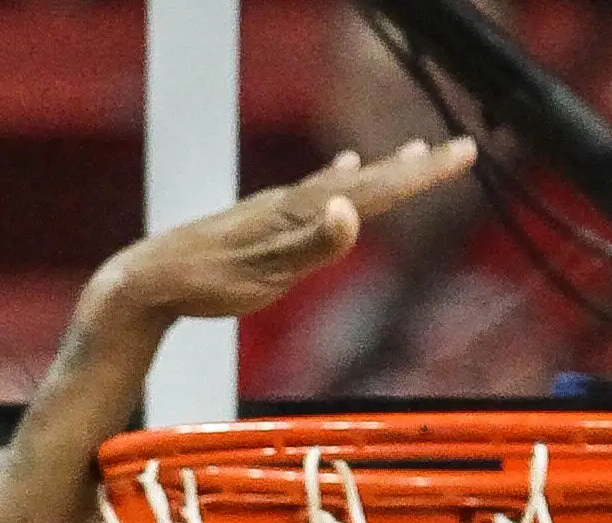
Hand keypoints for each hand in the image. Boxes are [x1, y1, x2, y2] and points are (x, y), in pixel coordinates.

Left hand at [82, 138, 479, 332]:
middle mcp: (294, 202)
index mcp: (303, 214)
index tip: (463, 153)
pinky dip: (337, 179)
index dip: (421, 174)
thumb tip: (352, 209)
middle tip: (457, 149)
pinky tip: (341, 173)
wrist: (148, 281)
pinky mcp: (260, 219)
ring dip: (382, 169)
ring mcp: (277, 208)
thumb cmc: (205, 284)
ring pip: (343, 182)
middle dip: (414, 168)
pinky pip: (313, 190)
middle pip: (367, 180)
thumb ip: (311, 247)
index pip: (376, 189)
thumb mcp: (262, 276)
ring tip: (412, 153)